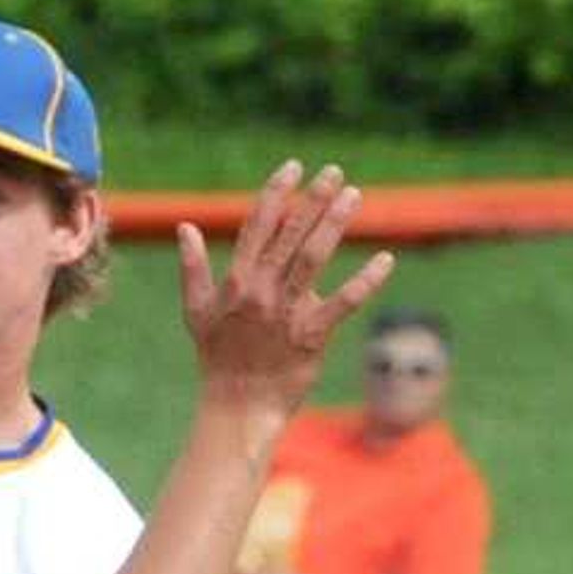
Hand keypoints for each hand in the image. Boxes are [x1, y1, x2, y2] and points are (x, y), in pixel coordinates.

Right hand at [174, 163, 394, 428]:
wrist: (237, 406)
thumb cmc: (218, 358)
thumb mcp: (197, 311)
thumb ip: (192, 267)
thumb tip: (185, 227)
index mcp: (237, 281)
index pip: (258, 226)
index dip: (276, 193)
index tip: (294, 167)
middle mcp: (262, 291)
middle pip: (290, 235)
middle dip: (313, 200)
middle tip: (335, 172)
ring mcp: (287, 313)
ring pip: (313, 258)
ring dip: (335, 224)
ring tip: (354, 196)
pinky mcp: (311, 336)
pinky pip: (343, 304)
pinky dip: (365, 281)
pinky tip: (386, 260)